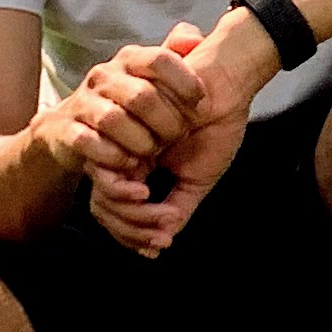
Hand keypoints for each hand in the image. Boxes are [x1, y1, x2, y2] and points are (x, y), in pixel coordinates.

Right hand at [53, 32, 211, 182]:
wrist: (72, 129)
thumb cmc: (125, 104)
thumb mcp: (151, 78)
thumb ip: (175, 55)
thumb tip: (194, 38)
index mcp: (129, 59)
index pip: (160, 59)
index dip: (185, 82)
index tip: (200, 105)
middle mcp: (104, 76)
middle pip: (142, 96)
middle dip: (166, 123)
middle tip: (176, 138)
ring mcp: (83, 102)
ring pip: (114, 120)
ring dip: (140, 143)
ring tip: (153, 154)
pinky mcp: (66, 130)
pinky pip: (88, 142)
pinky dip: (113, 157)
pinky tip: (129, 164)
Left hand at [83, 24, 246, 254]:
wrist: (226, 86)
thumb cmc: (216, 126)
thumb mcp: (198, 179)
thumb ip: (177, 209)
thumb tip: (157, 245)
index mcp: (140, 165)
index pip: (119, 208)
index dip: (132, 233)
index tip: (159, 243)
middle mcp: (125, 153)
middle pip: (104, 205)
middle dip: (130, 229)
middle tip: (160, 236)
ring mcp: (122, 139)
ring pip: (105, 189)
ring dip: (132, 213)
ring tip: (162, 216)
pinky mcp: (122, 124)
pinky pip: (109, 165)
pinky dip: (124, 189)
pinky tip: (148, 193)